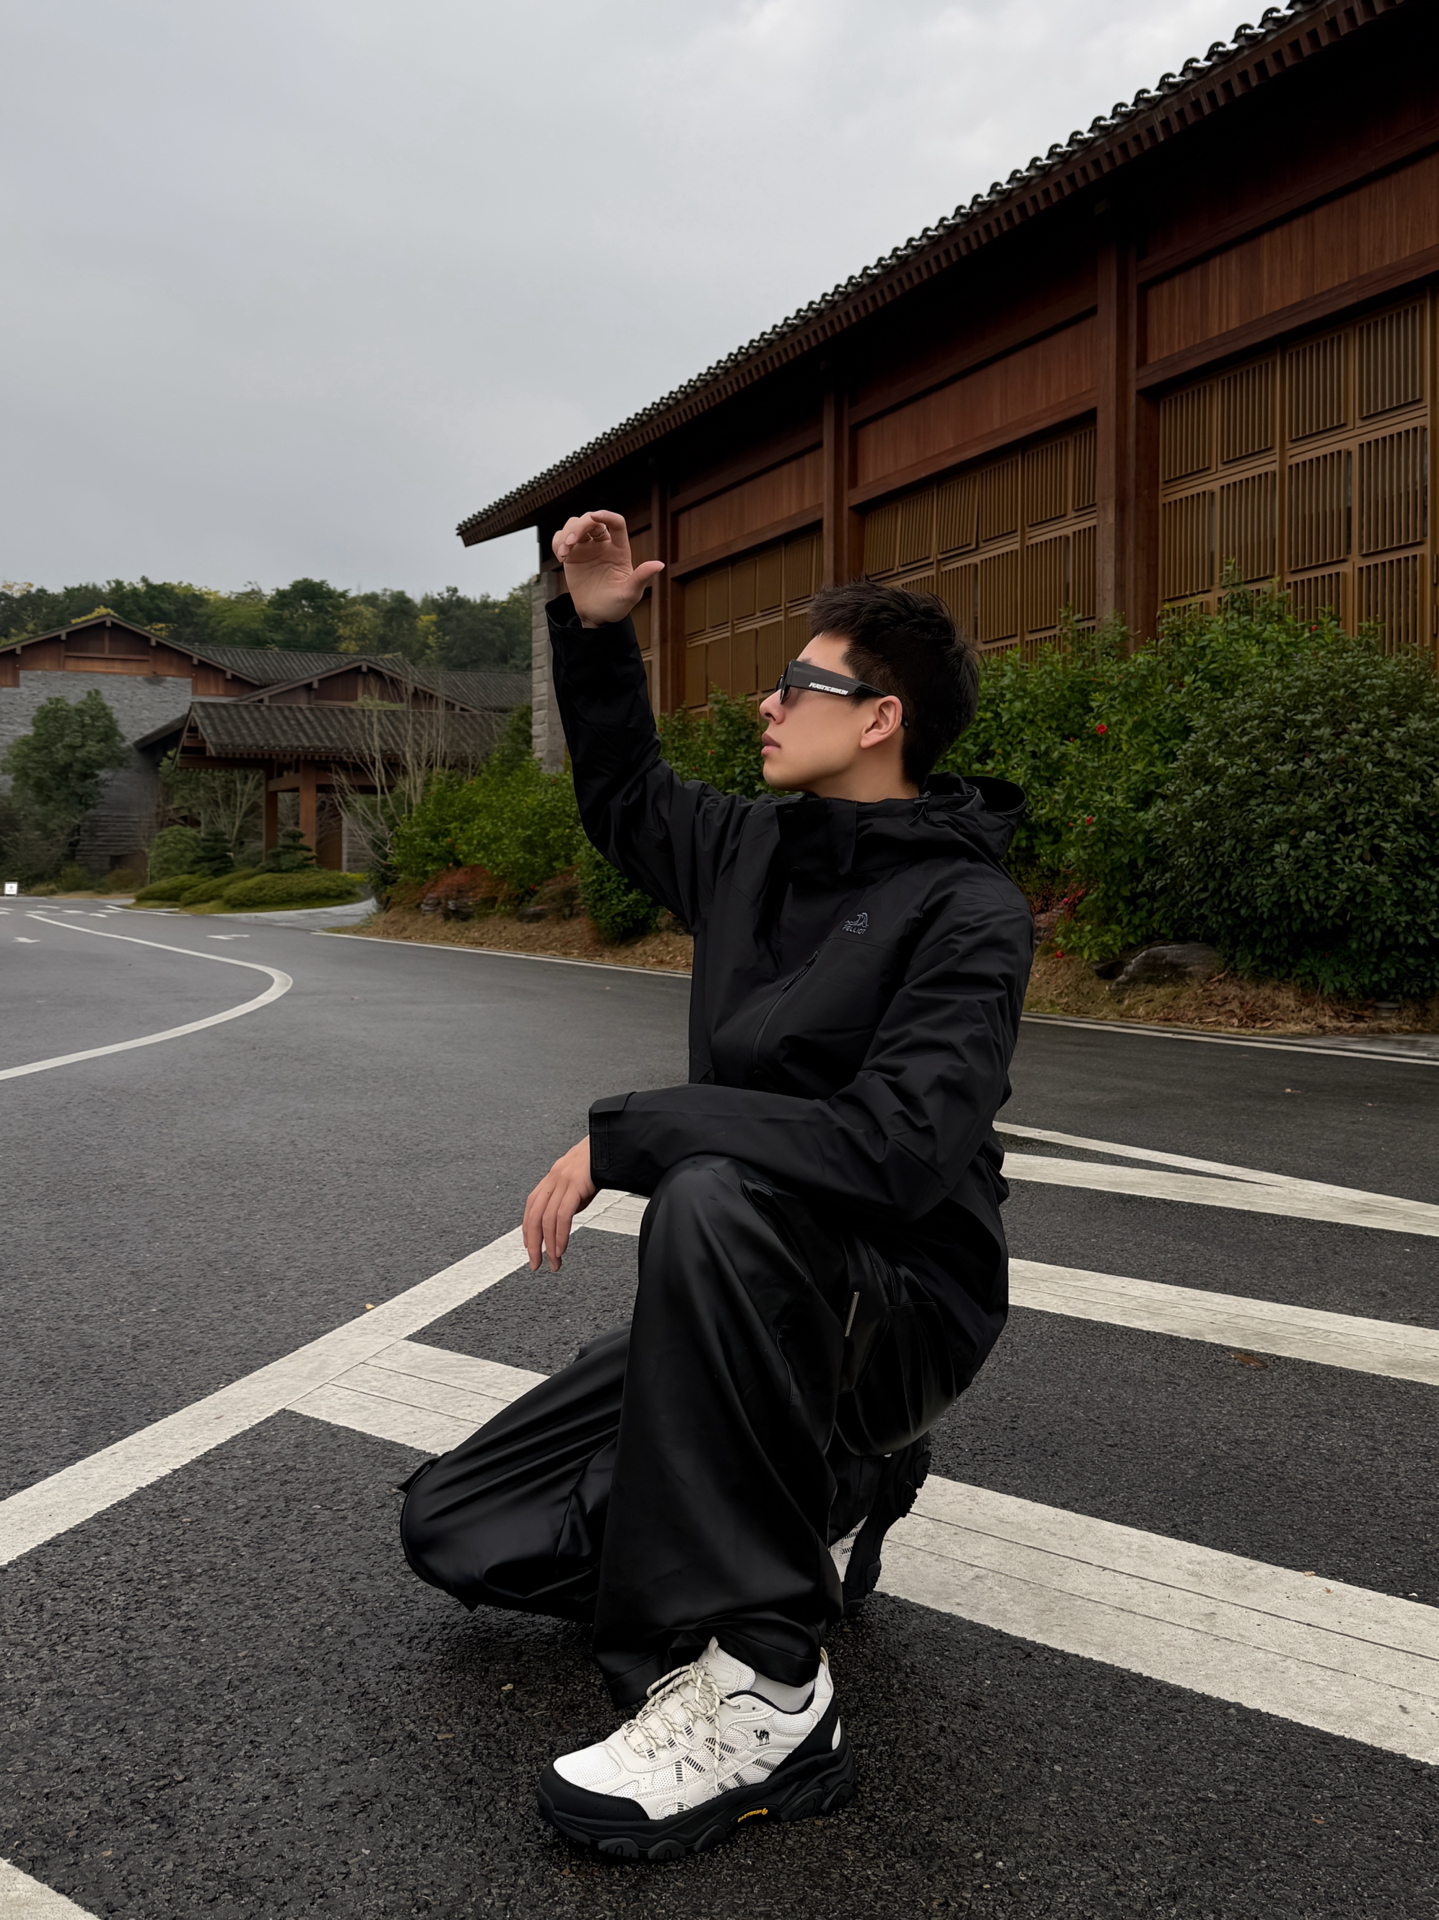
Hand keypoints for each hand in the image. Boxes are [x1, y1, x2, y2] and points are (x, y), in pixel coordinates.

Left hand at [522, 1137, 597, 1272]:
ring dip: (549, 1246)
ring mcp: (563, 1180)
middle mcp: (553, 1179)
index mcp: (552, 1178)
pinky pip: (562, 1215)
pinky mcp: (575, 1184)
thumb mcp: (580, 1182)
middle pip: (534, 1216)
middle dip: (533, 1244)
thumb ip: (570, 1199)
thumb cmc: (600, 1161)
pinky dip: (560, 1235)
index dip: (528, 1230)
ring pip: (546, 1219)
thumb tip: (565, 1222)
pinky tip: (561, 1248)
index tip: (530, 1248)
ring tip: (553, 1261)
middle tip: (536, 1263)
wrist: (613, 1142)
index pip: (531, 1207)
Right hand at [552, 511, 663, 627]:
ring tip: (563, 554)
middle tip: (570, 543)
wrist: (596, 616)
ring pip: (574, 525)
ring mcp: (587, 548)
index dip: (606, 515)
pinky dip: (557, 542)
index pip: (616, 523)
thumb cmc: (616, 607)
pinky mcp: (572, 555)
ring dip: (566, 534)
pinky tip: (560, 556)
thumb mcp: (630, 594)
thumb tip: (659, 565)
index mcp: (620, 550)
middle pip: (591, 520)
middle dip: (578, 526)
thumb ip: (642, 578)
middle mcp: (603, 545)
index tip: (594, 516)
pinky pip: (562, 538)